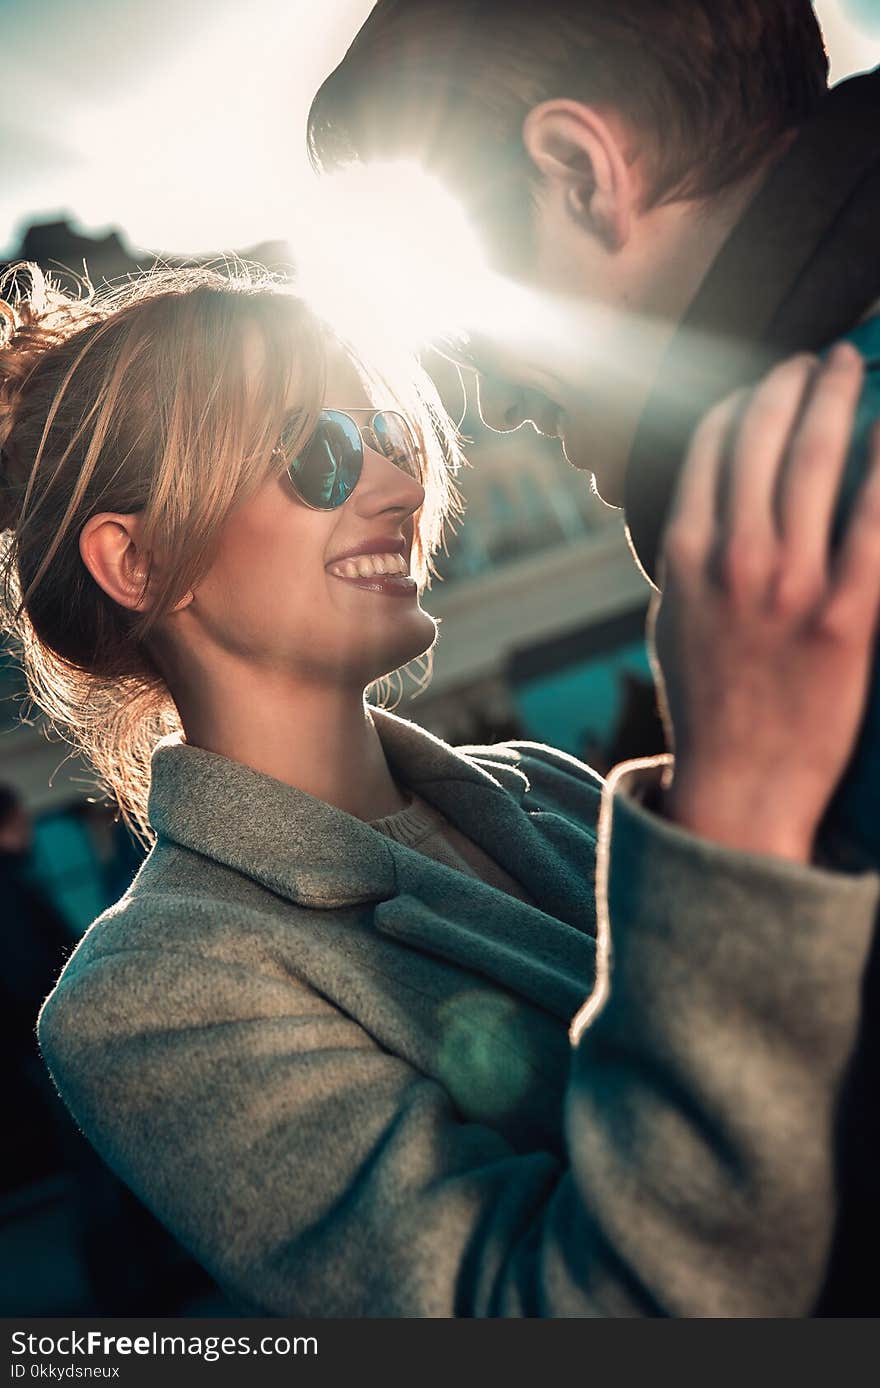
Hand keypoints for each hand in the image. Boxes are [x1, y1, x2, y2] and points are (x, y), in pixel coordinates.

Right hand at [650, 342, 879, 862]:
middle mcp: (733, 561)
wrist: (740, 786)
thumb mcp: (671, 622)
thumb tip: (711, 503)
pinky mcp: (846, 616)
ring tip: (853, 370)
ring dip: (836, 401)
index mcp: (685, 558)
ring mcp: (791, 586)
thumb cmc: (707, 704)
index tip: (764, 386)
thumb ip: (689, 557)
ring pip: (815, 463)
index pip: (710, 451)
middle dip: (793, 386)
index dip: (743, 404)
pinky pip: (875, 520)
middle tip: (819, 361)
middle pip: (764, 441)